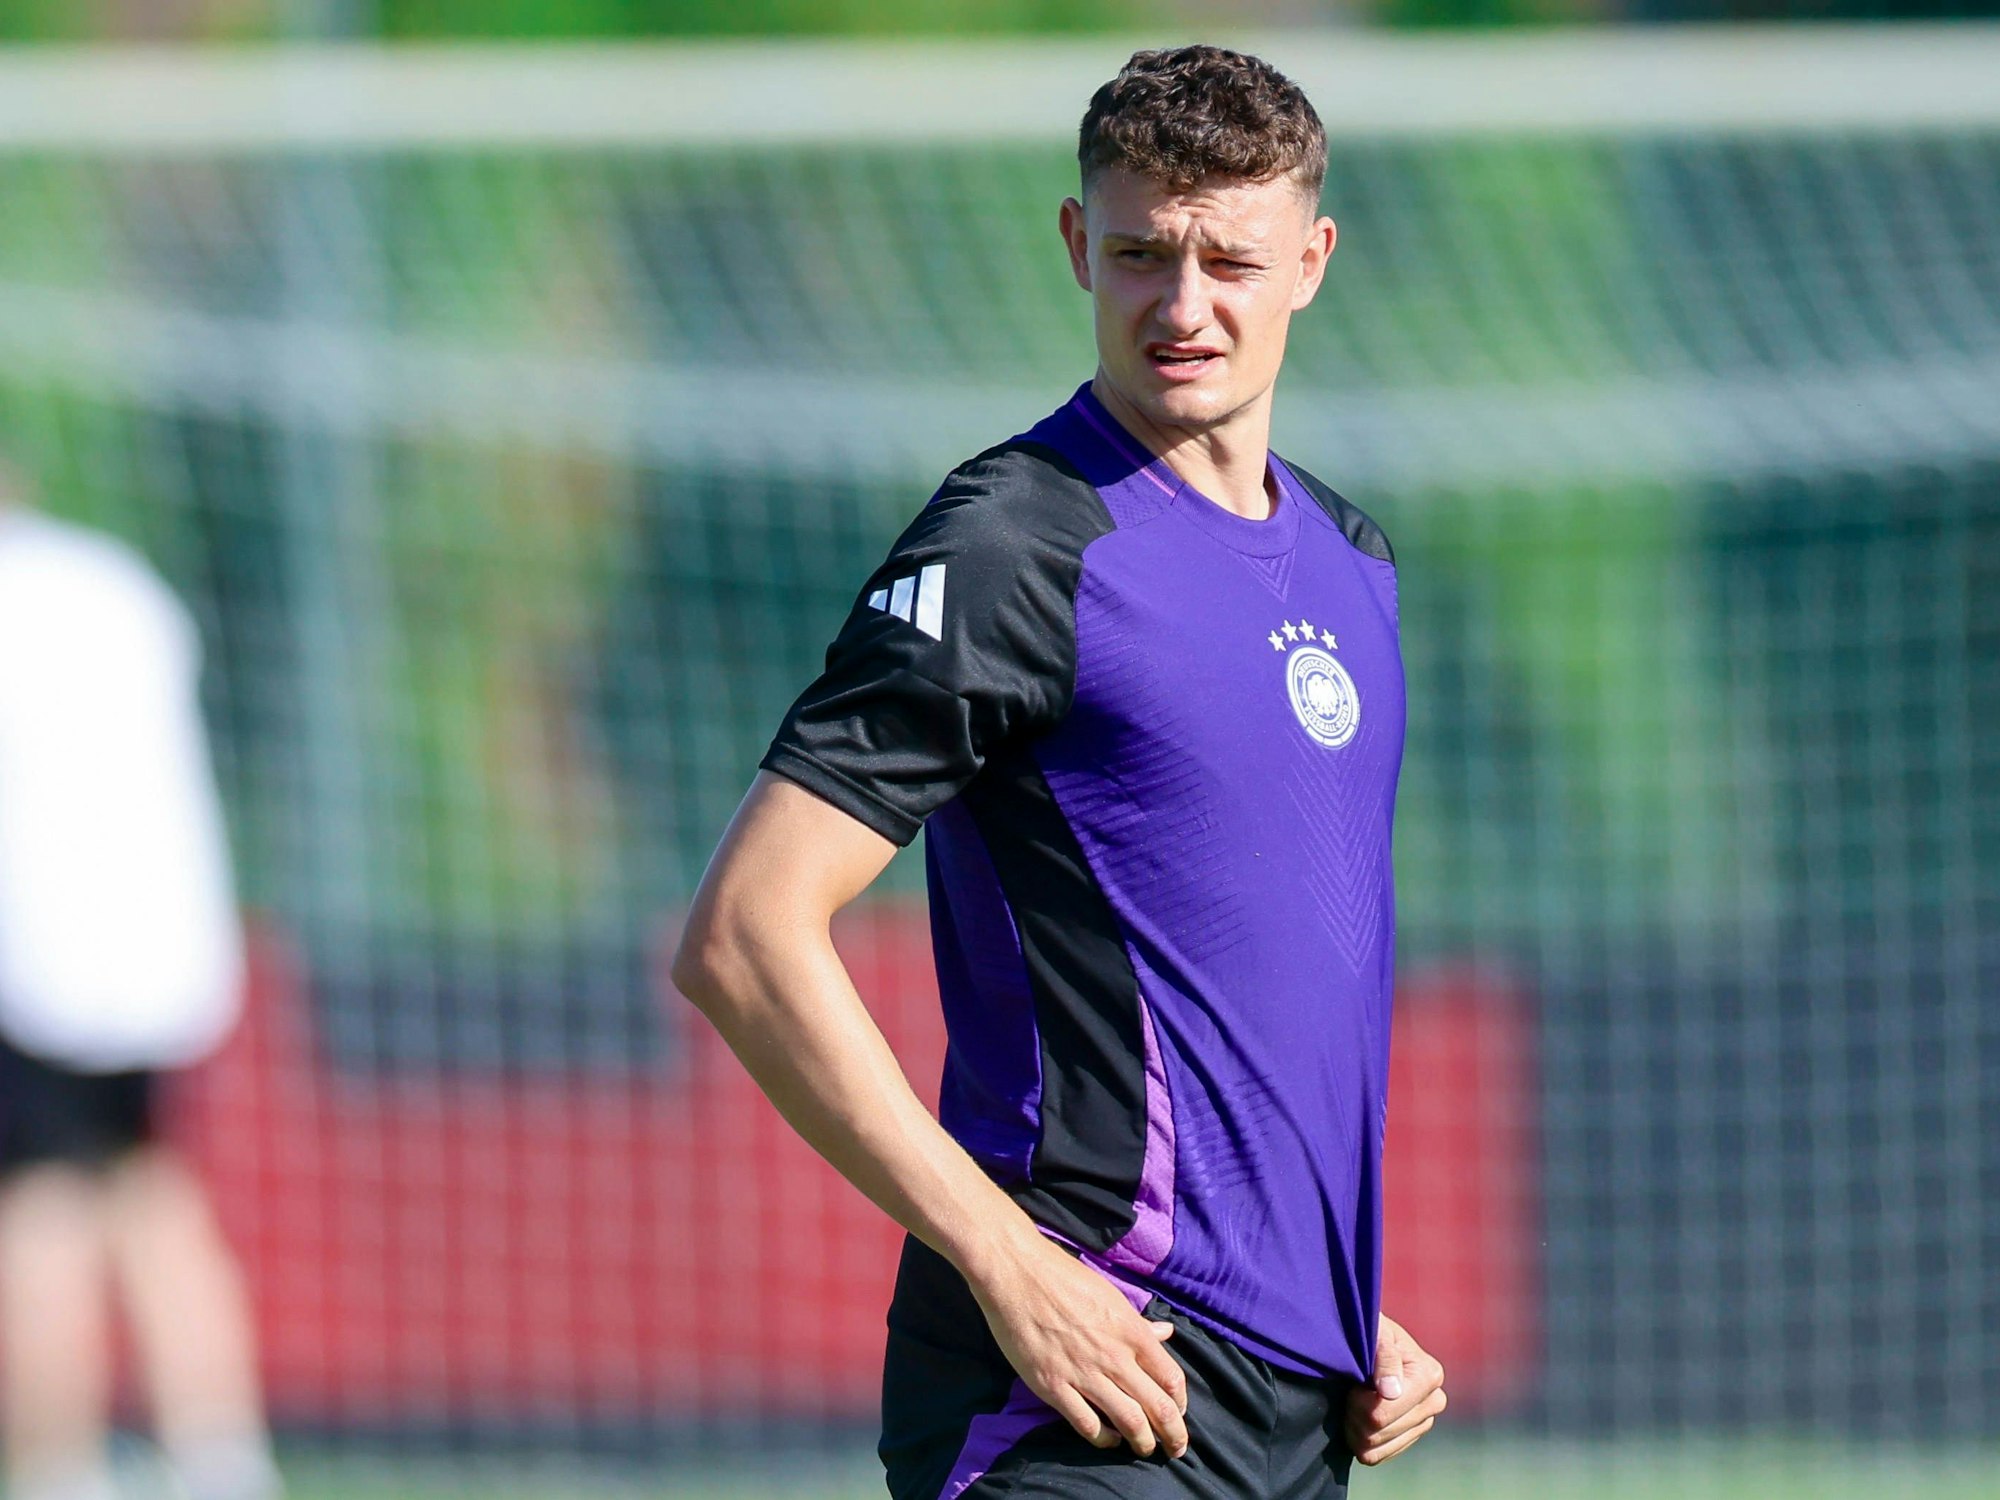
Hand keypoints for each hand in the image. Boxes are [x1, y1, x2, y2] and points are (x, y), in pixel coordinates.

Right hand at [966, 1234, 1189, 1459]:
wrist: (1016, 1273)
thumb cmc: (1063, 1277)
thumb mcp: (1110, 1295)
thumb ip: (1138, 1324)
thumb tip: (1167, 1335)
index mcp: (1131, 1331)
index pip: (1172, 1379)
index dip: (1180, 1404)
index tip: (1178, 1414)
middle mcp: (1114, 1356)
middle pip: (1158, 1408)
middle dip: (1173, 1436)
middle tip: (1175, 1449)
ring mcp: (1083, 1373)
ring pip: (1129, 1422)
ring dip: (1142, 1443)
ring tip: (1144, 1449)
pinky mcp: (1053, 1386)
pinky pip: (1087, 1424)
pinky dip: (1103, 1439)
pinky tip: (1108, 1439)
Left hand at [1345, 1312, 1445, 1464]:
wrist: (1370, 1341)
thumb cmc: (1370, 1332)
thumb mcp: (1375, 1331)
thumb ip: (1384, 1356)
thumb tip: (1391, 1391)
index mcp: (1429, 1375)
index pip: (1382, 1411)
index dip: (1358, 1400)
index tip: (1355, 1381)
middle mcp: (1434, 1401)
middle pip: (1377, 1431)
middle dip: (1354, 1414)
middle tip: (1350, 1391)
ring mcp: (1424, 1422)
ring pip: (1374, 1447)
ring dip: (1355, 1427)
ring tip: (1353, 1402)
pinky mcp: (1410, 1436)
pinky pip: (1377, 1456)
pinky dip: (1361, 1441)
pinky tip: (1360, 1419)